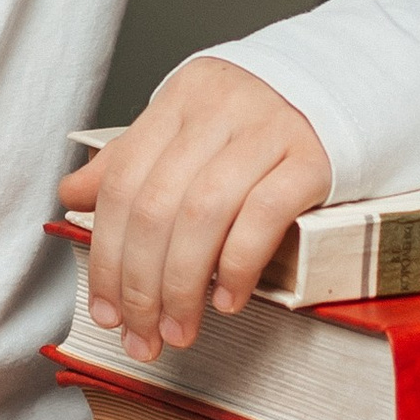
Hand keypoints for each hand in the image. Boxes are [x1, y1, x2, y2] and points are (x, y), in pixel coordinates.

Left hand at [60, 59, 329, 360]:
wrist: (346, 85)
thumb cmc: (259, 118)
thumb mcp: (190, 127)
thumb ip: (133, 161)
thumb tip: (72, 196)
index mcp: (180, 100)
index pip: (123, 182)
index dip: (106, 254)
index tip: (106, 308)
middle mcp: (218, 108)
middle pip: (156, 205)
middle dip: (140, 284)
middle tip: (140, 335)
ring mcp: (268, 130)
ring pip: (202, 214)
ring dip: (182, 286)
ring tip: (178, 329)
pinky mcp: (314, 158)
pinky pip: (264, 216)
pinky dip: (237, 265)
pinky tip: (227, 299)